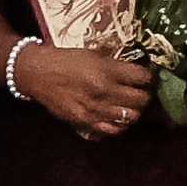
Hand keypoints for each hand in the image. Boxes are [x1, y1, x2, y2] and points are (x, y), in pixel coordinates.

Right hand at [8, 36, 155, 136]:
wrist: (38, 73)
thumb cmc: (66, 60)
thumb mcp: (94, 55)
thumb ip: (116, 65)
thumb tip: (137, 74)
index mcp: (108, 70)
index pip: (143, 78)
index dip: (149, 78)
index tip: (147, 78)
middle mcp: (104, 91)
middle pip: (141, 100)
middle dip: (145, 96)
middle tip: (142, 92)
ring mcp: (95, 109)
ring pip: (131, 117)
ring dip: (135, 111)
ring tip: (131, 105)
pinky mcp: (85, 121)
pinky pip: (112, 130)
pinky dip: (120, 124)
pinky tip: (118, 117)